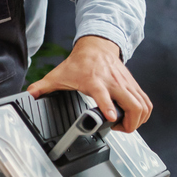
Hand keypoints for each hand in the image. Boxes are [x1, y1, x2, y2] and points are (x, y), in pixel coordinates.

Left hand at [26, 35, 153, 131]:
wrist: (96, 47)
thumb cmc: (79, 63)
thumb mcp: (59, 75)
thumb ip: (44, 86)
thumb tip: (30, 93)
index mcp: (95, 81)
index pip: (105, 96)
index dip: (109, 108)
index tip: (112, 119)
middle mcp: (114, 83)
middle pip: (132, 104)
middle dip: (131, 122)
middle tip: (119, 129)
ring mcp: (126, 84)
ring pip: (143, 105)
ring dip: (139, 120)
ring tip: (126, 126)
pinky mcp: (133, 85)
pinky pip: (146, 101)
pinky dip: (144, 113)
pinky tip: (136, 118)